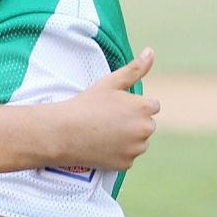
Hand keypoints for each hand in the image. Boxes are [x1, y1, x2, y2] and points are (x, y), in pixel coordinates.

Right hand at [59, 47, 159, 170]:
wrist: (64, 133)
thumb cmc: (86, 104)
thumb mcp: (110, 82)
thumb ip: (135, 69)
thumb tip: (151, 52)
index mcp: (145, 108)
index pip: (153, 106)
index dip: (134, 105)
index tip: (117, 107)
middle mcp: (145, 130)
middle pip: (146, 125)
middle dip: (133, 122)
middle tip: (108, 120)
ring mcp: (136, 149)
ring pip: (139, 142)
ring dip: (128, 139)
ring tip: (104, 132)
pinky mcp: (126, 164)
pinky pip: (127, 157)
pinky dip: (118, 153)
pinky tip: (102, 145)